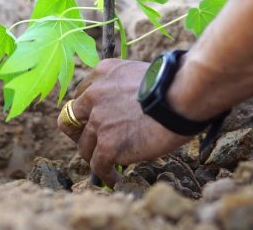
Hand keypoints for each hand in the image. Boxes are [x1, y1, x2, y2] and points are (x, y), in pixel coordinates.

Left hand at [57, 59, 192, 187]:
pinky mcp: (108, 143)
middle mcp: (93, 95)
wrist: (182, 96)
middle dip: (79, 133)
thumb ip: (124, 87)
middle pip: (70, 120)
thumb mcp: (139, 73)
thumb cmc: (173, 84)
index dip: (87, 112)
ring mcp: (98, 120)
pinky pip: (98, 165)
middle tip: (92, 143)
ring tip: (108, 165)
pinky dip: (105, 175)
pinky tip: (115, 179)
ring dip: (95, 156)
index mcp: (102, 73)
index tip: (95, 121)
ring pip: (84, 146)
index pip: (81, 95)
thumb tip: (127, 108)